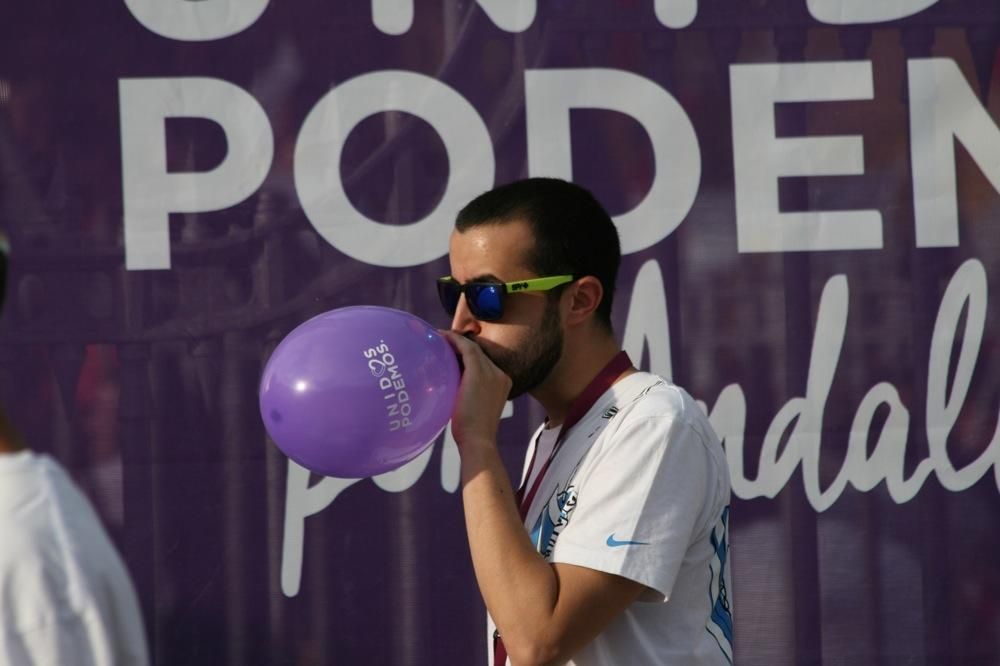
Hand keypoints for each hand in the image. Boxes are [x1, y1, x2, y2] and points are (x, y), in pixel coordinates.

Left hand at [438, 331, 511, 452]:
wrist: (478, 440)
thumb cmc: (473, 431)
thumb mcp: (476, 406)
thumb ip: (470, 393)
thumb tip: (452, 386)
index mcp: (503, 381)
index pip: (484, 361)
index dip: (467, 354)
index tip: (451, 352)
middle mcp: (500, 373)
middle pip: (479, 352)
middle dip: (461, 345)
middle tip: (443, 343)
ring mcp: (492, 371)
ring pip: (472, 348)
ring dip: (455, 341)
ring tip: (440, 339)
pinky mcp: (479, 371)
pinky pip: (466, 348)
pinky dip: (454, 340)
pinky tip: (441, 338)